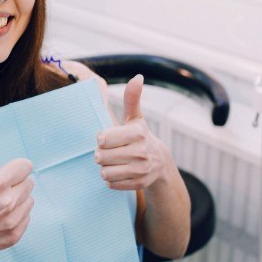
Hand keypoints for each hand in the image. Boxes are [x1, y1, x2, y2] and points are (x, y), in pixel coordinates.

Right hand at [0, 134, 34, 261]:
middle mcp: (7, 201)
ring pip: (29, 199)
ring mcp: (12, 220)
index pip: (25, 165)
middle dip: (16, 182)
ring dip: (18, 199)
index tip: (3, 174)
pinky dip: (17, 215)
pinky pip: (27, 216)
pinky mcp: (15, 235)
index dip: (14, 168)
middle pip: (29, 181)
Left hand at [95, 74, 168, 190]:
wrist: (160, 164)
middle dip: (100, 155)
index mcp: (137, 133)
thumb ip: (132, 99)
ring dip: (104, 168)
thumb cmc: (140, 137)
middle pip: (101, 157)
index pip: (103, 138)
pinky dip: (111, 180)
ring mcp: (141, 169)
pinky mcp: (139, 184)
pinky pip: (111, 184)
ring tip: (112, 162)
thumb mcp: (135, 118)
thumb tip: (138, 77)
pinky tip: (119, 172)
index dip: (101, 139)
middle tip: (108, 152)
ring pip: (105, 172)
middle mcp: (141, 151)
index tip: (106, 138)